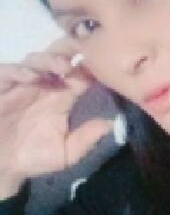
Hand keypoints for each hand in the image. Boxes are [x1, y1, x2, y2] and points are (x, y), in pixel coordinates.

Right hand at [0, 37, 112, 198]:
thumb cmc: (34, 158)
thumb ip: (88, 138)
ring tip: (63, 67)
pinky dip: (21, 70)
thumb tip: (114, 124)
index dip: (91, 67)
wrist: (2, 165)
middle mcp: (45, 86)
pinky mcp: (2, 86)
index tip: (103, 65)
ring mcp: (22, 83)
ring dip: (50, 59)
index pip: (81, 75)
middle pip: (59, 57)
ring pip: (37, 60)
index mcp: (64, 98)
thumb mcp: (67, 153)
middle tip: (82, 51)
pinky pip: (9, 71)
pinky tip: (33, 77)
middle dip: (71, 49)